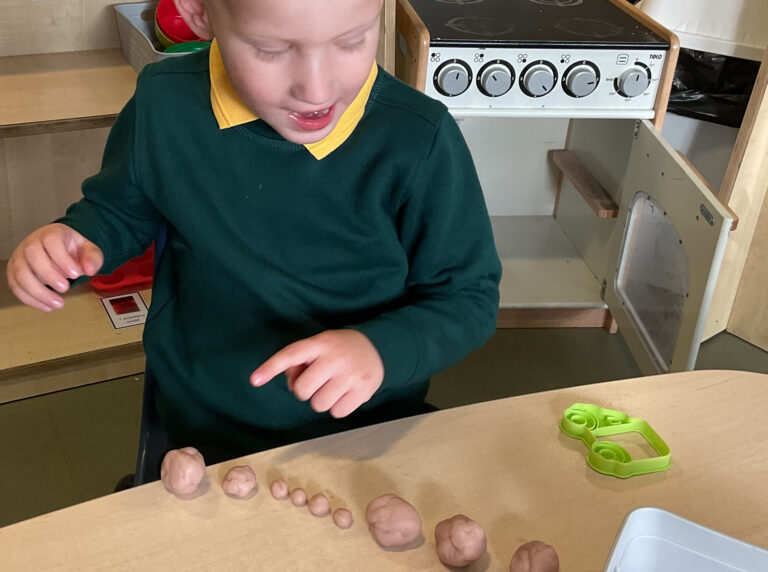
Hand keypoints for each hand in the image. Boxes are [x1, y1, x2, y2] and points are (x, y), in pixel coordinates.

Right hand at [6, 223, 102, 311]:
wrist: (58, 247)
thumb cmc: (72, 248)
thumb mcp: (88, 249)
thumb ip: (93, 258)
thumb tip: (90, 270)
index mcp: (52, 234)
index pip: (51, 241)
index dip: (62, 258)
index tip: (75, 274)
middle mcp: (32, 243)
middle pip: (32, 255)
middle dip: (49, 275)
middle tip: (65, 288)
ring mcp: (21, 257)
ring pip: (21, 274)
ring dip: (39, 292)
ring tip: (58, 303)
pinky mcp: (15, 272)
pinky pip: (16, 287)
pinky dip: (31, 300)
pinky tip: (47, 307)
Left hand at [250, 329, 383, 417]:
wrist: (378, 347)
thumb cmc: (339, 349)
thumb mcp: (320, 345)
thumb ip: (301, 361)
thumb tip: (291, 382)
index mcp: (320, 343)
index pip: (292, 354)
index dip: (272, 367)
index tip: (255, 380)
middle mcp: (335, 358)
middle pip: (302, 390)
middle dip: (305, 390)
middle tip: (318, 381)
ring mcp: (351, 375)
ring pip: (319, 404)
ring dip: (322, 400)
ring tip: (333, 386)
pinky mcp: (364, 390)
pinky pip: (337, 413)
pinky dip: (338, 407)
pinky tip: (345, 393)